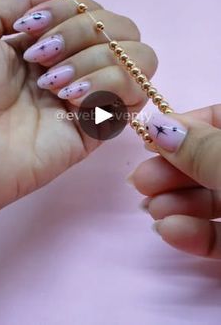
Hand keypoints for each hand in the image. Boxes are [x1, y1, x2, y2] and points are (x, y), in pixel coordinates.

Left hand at [0, 0, 156, 216]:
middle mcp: (82, 66)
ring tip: (55, 83)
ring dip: (97, 61)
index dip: (71, 10)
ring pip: (140, 60)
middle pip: (125, 31)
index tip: (30, 29)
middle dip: (86, 34)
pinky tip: (72, 99)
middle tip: (43, 57)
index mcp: (57, 42)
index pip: (96, 10)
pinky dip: (106, 86)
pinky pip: (134, 96)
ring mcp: (94, 96)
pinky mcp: (101, 128)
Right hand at [129, 105, 220, 257]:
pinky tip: (169, 232)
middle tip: (140, 181)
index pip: (218, 118)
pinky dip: (194, 234)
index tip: (149, 138)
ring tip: (150, 209)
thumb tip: (158, 125)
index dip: (182, 125)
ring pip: (211, 200)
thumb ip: (200, 149)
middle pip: (208, 161)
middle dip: (170, 171)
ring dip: (176, 204)